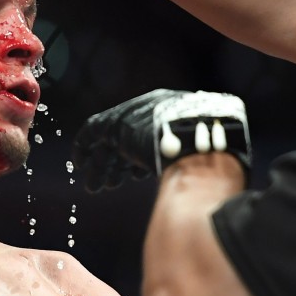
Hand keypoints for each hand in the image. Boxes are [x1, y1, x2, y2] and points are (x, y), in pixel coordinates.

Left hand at [73, 89, 251, 191]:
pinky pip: (92, 132)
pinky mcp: (116, 124)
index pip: (148, 135)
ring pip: (108, 139)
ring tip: (95, 186)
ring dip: (101, 164)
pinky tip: (81, 167)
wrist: (201, 145)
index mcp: (175, 113)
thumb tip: (212, 180)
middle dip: (117, 163)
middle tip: (107, 184)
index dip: (139, 158)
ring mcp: (135, 115)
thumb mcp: (212, 154)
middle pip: (127, 137)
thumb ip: (200, 161)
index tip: (134, 176)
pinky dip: (84, 149)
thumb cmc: (214, 156)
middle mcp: (153, 109)